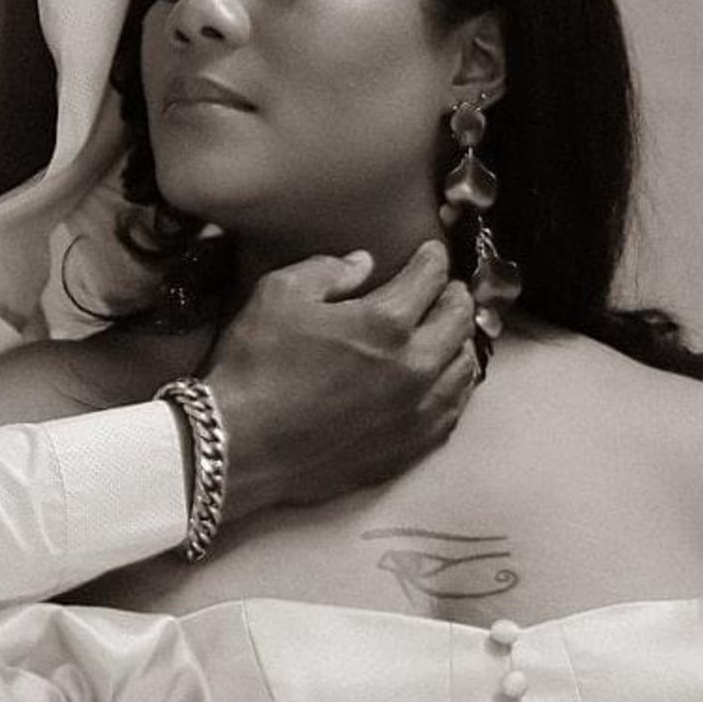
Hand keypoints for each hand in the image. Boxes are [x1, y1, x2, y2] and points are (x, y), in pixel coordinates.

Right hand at [200, 241, 478, 520]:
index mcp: (386, 323)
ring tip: (450, 333)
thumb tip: (364, 264)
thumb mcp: (279, 295)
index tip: (430, 254)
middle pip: (459, 320)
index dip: (433, 259)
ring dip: (460, 342)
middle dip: (456, 296)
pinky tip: (443, 382)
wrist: (239, 447)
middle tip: (447, 290)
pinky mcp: (409, 447)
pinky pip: (452, 412)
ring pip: (464, 368)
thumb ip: (327, 270)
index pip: (431, 278)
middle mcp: (414, 367)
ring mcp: (416, 412)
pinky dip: (454, 388)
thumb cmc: (255, 367)